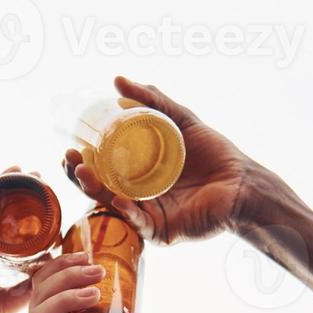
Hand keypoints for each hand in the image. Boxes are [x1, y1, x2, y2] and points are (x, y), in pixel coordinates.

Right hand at [63, 76, 257, 244]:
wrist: (242, 181)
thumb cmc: (216, 155)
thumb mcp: (182, 121)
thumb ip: (153, 101)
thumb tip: (117, 81)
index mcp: (139, 175)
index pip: (103, 170)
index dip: (82, 162)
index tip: (70, 147)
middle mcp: (139, 197)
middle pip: (100, 190)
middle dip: (79, 178)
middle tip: (70, 160)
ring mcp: (148, 215)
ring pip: (113, 207)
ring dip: (95, 192)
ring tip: (84, 174)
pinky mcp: (162, 231)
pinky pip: (139, 224)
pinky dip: (127, 212)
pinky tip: (118, 199)